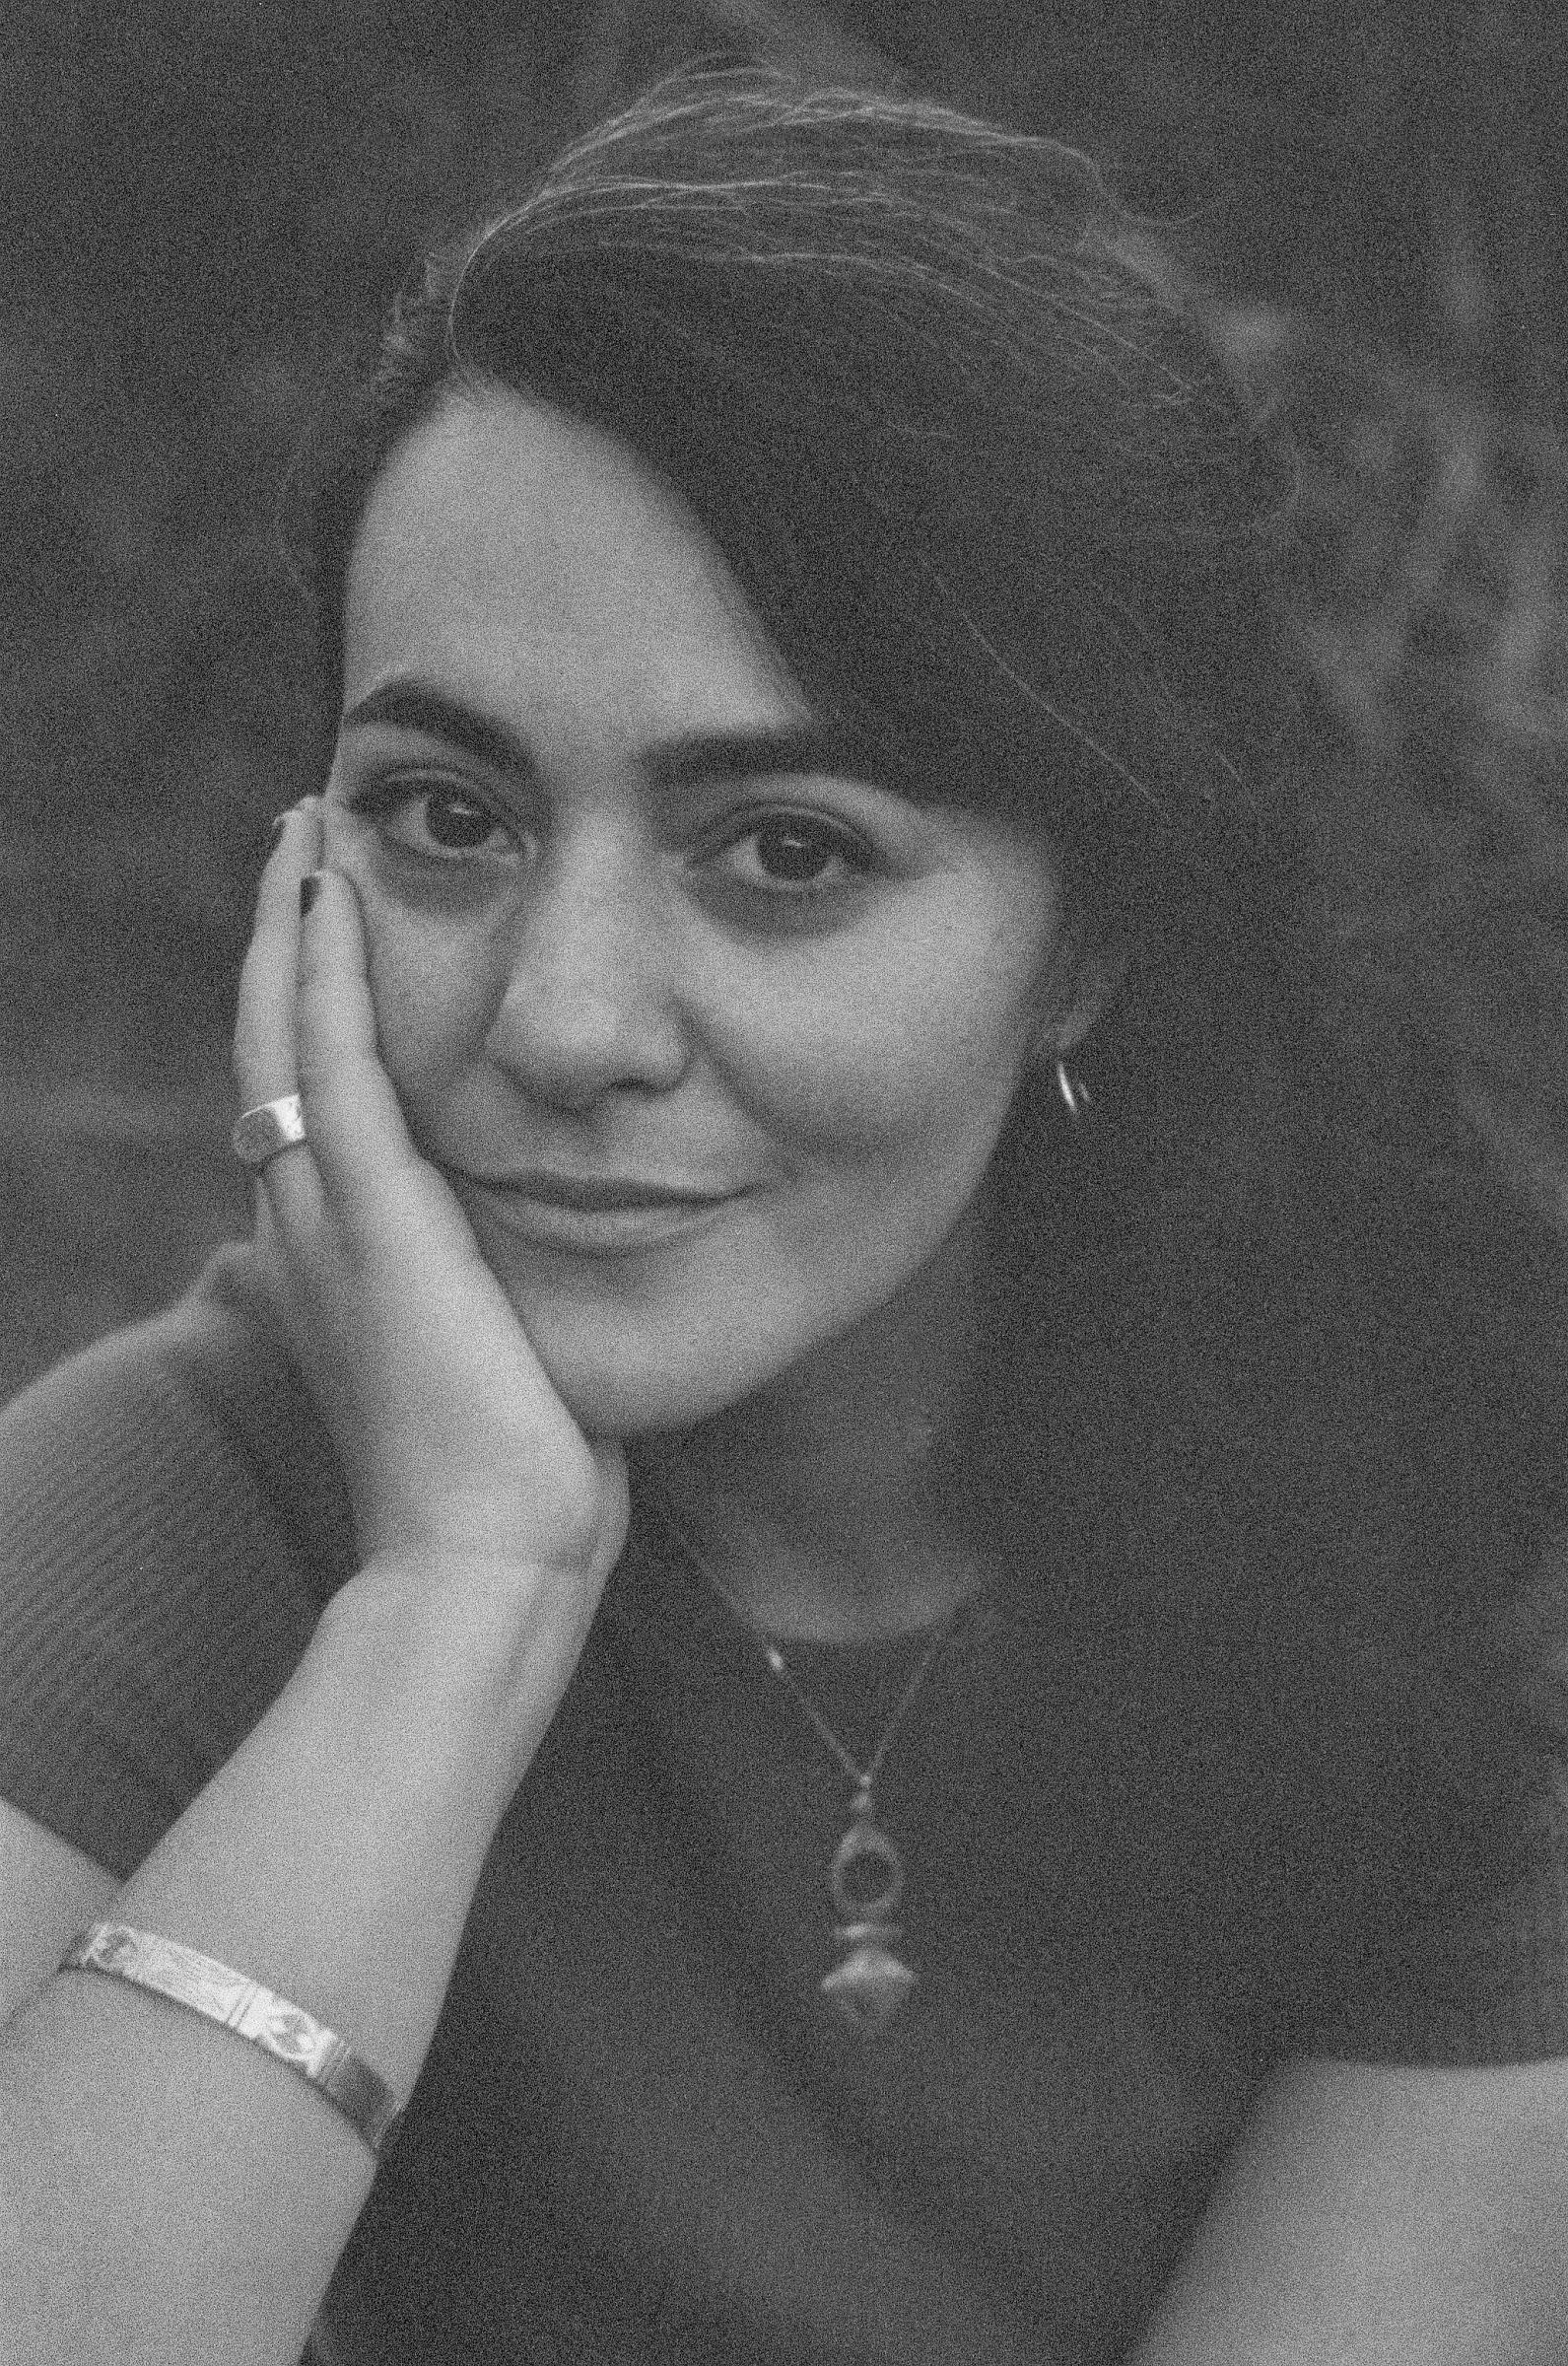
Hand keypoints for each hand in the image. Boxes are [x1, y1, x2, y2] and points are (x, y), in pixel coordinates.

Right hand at [232, 802, 628, 1636]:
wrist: (484, 1565)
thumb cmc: (515, 1485)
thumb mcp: (507, 1360)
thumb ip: (512, 1295)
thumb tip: (576, 1263)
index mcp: (343, 1256)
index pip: (313, 1098)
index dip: (312, 1007)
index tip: (340, 929)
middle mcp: (311, 1224)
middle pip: (272, 1043)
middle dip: (287, 940)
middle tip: (303, 845)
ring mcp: (329, 1216)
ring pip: (282, 1029)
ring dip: (293, 925)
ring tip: (306, 833)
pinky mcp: (372, 1213)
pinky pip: (328, 1054)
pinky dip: (320, 965)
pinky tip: (331, 887)